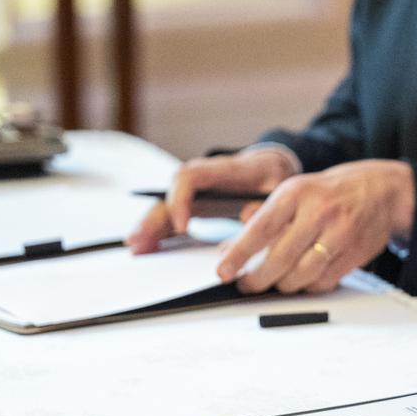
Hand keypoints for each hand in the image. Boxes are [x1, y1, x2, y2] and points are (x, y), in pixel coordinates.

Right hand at [125, 148, 296, 253]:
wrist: (272, 167)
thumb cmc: (275, 177)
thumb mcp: (280, 185)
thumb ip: (265, 201)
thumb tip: (248, 217)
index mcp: (223, 170)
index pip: (189, 177)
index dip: (180, 200)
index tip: (183, 227)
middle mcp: (202, 178)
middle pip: (169, 193)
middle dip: (154, 218)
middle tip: (140, 241)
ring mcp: (196, 191)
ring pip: (165, 205)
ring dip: (150, 226)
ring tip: (136, 248)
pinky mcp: (194, 203)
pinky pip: (171, 215)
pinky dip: (159, 231)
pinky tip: (147, 247)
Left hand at [215, 159, 414, 293]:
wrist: (381, 191)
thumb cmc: (330, 193)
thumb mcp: (293, 192)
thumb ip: (261, 218)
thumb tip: (229, 248)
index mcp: (296, 193)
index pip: (261, 229)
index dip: (239, 253)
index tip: (224, 270)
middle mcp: (319, 212)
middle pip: (280, 258)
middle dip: (258, 279)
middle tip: (246, 284)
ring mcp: (340, 234)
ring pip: (301, 276)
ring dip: (282, 286)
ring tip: (275, 281)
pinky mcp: (355, 254)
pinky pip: (323, 282)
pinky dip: (308, 286)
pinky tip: (302, 278)